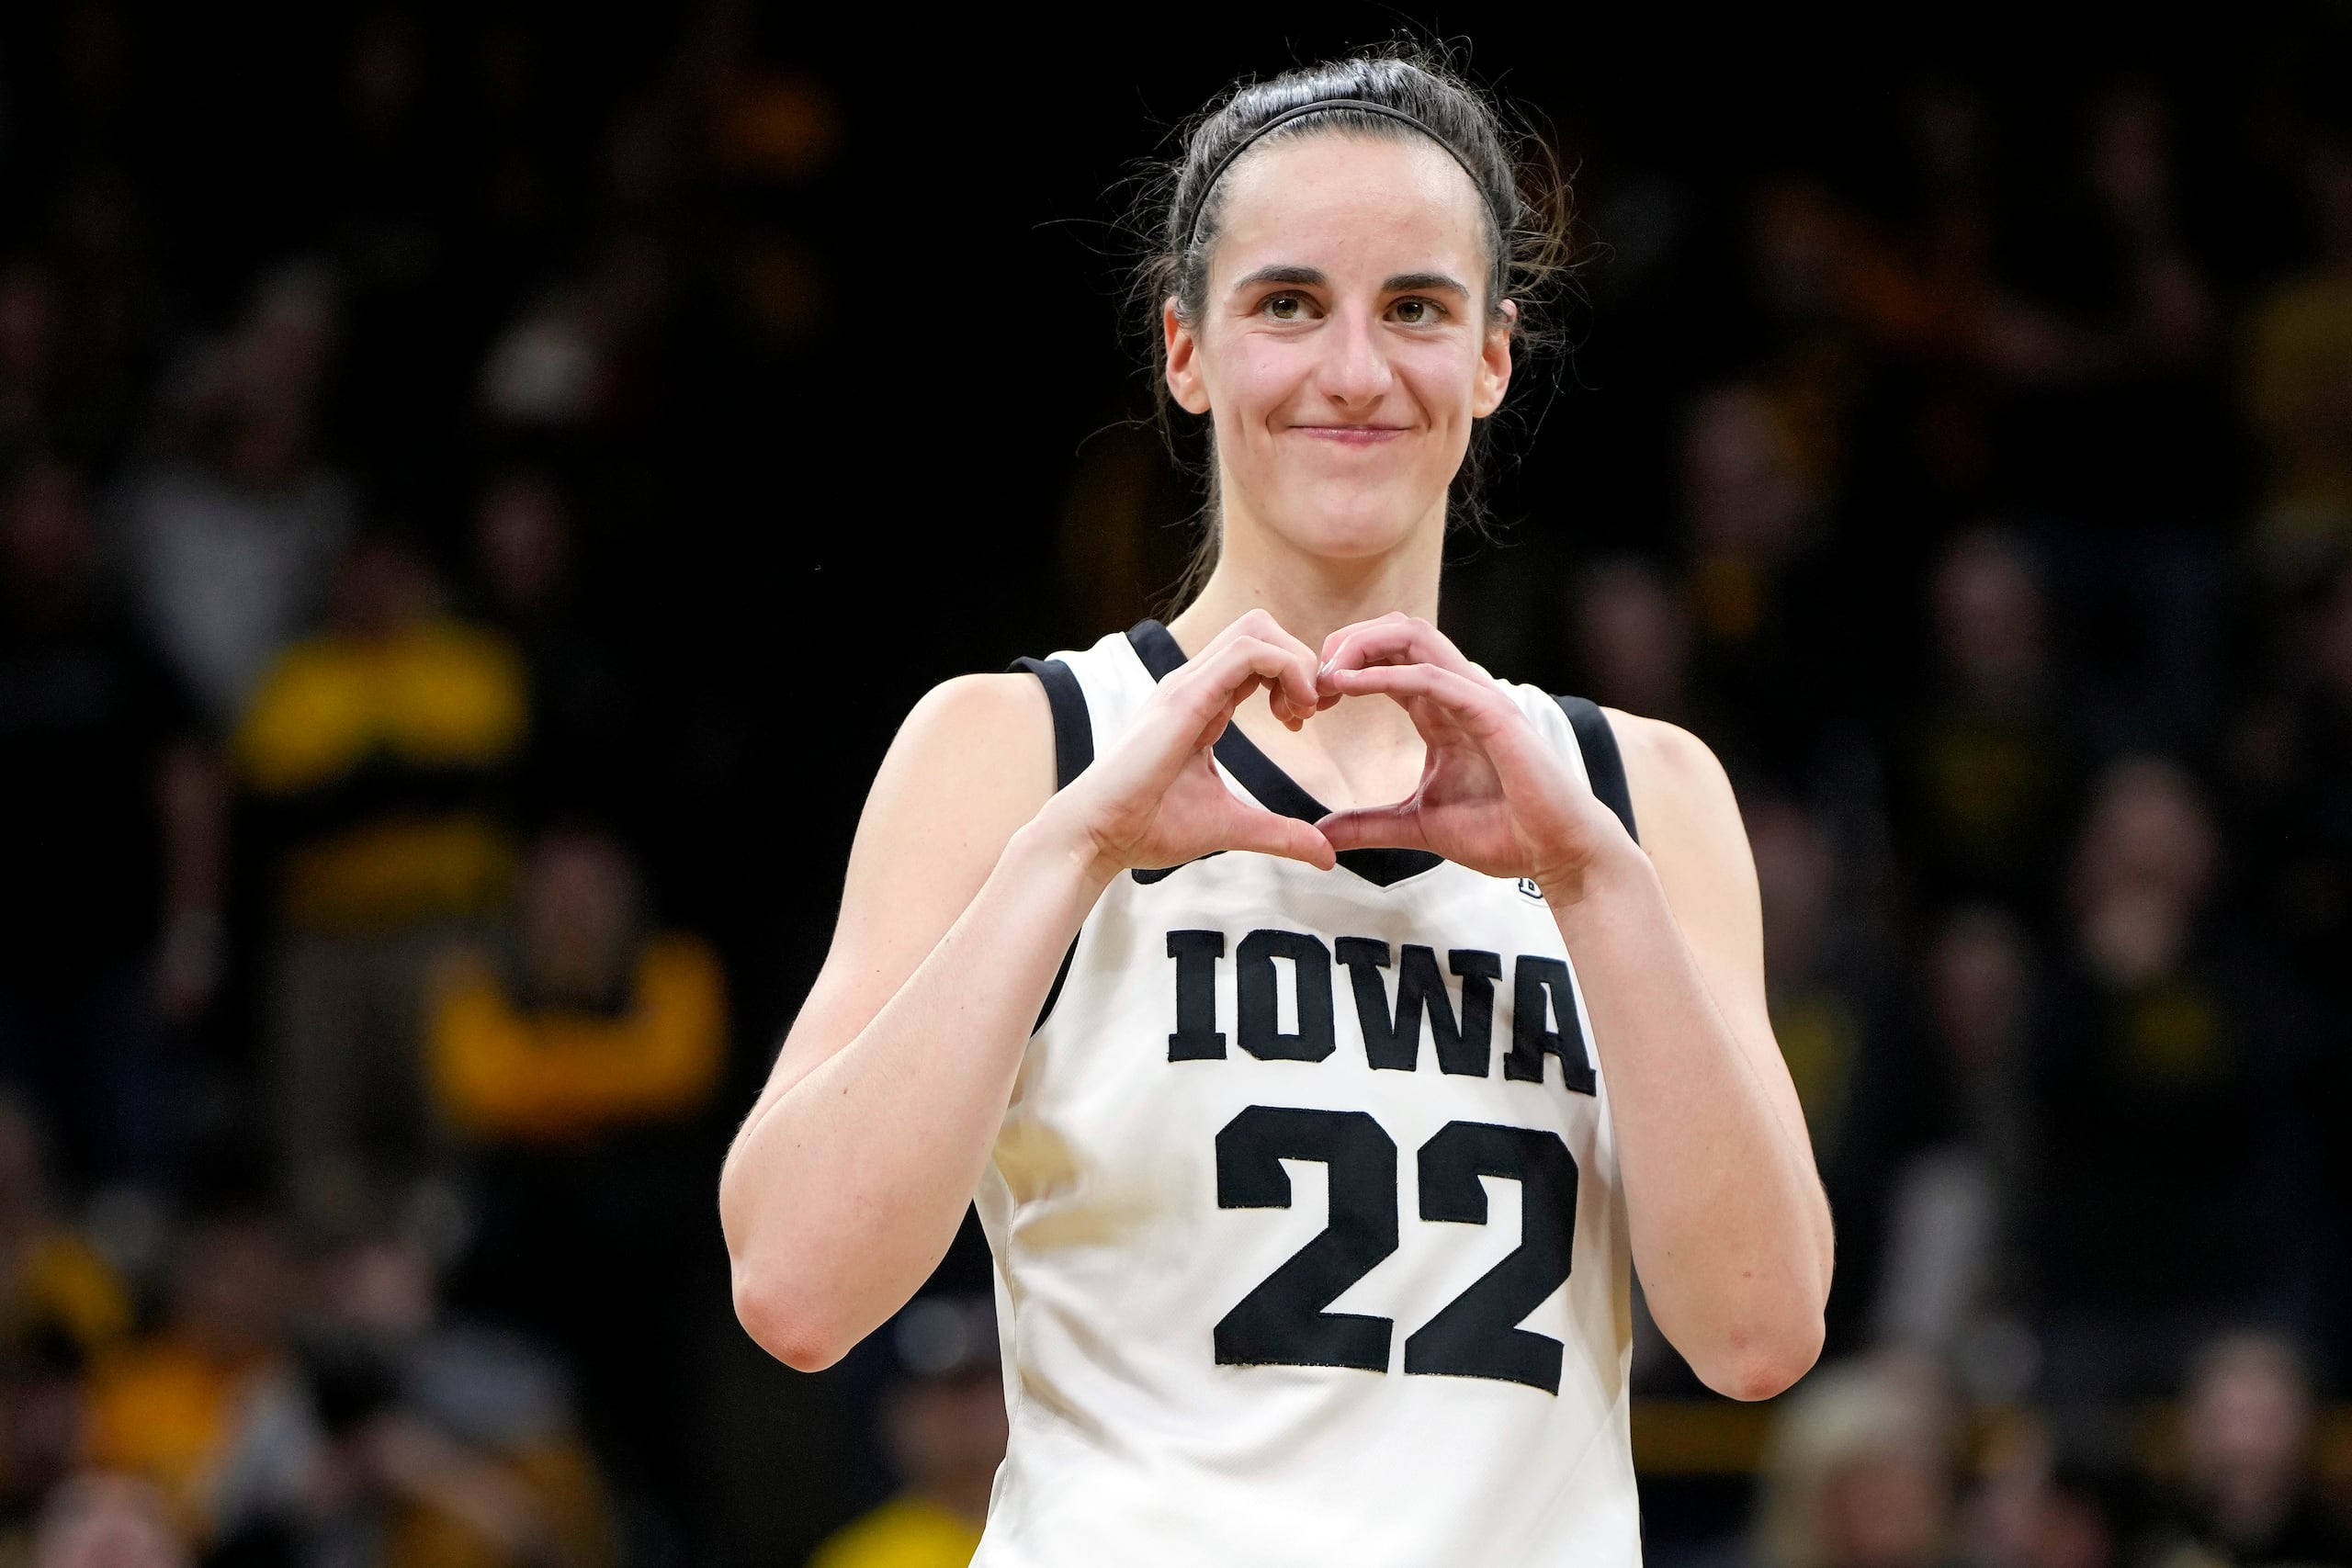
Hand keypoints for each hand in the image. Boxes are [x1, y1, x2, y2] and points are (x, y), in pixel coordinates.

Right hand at [1045, 610, 1337, 879]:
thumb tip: (1326, 855)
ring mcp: (1187, 685)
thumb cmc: (1148, 828)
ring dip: (1296, 662)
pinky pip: (1249, 652)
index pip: (1257, 656)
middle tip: (1308, 712)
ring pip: (1257, 629)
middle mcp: (1193, 684)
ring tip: (1300, 713)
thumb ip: (1279, 833)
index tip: (1303, 721)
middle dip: (1301, 659)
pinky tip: (1291, 716)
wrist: (1098, 836)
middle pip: (1260, 628)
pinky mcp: (1186, 697)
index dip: (1293, 677)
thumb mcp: (1232, 826)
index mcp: (1202, 702)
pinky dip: (1286, 669)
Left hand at [1314, 614, 1633, 900]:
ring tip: (1326, 675)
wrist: (1558, 855)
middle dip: (1346, 642)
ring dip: (1361, 645)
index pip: (1387, 658)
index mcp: (1441, 710)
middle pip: (1397, 631)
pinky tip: (1349, 686)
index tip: (1308, 702)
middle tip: (1309, 679)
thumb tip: (1320, 835)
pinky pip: (1433, 675)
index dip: (1342, 667)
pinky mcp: (1493, 714)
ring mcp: (1477, 698)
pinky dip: (1387, 673)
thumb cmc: (1503, 834)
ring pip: (1414, 635)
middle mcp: (1458, 693)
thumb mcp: (1416, 826)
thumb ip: (1368, 825)